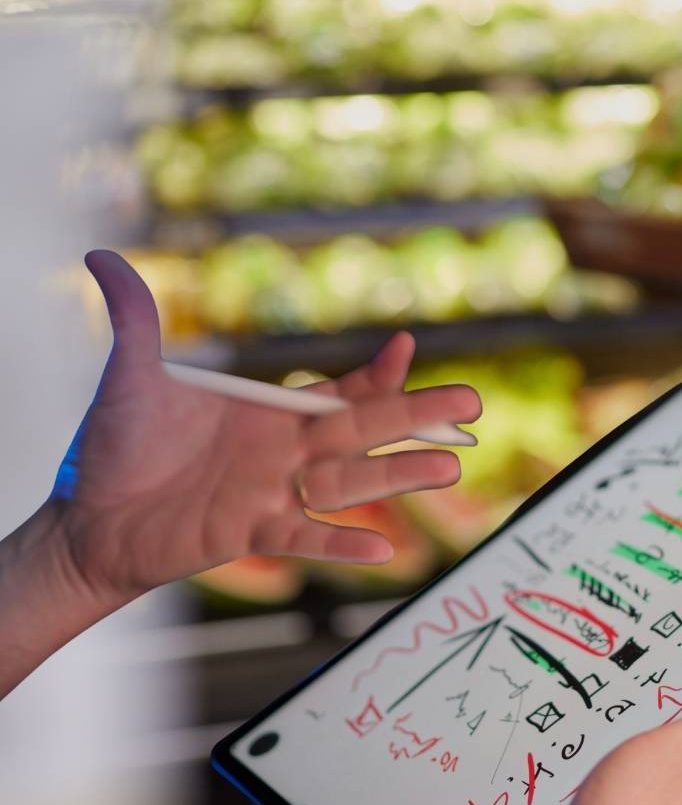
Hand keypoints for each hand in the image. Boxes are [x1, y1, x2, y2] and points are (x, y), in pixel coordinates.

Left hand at [50, 250, 481, 604]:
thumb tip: (101, 257)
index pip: (339, 390)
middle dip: (417, 415)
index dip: (377, 372)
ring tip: (451, 468)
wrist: (87, 520)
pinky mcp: (251, 531)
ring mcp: (274, 493)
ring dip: (399, 475)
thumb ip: (134, 317)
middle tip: (471, 403)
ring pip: (352, 483)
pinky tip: (385, 548)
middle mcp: (285, 452)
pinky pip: (307, 538)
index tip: (406, 347)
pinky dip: (343, 545)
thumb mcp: (131, 376)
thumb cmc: (114, 448)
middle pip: (364, 430)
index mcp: (270, 413)